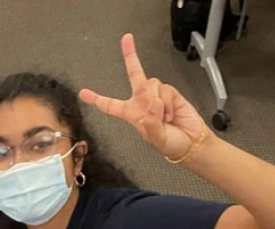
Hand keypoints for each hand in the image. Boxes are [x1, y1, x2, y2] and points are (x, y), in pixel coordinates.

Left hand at [79, 34, 207, 160]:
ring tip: (164, 118)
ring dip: (158, 103)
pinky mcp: (170, 92)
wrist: (190, 141)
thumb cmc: (170, 143)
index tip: (84, 93)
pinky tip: (171, 114)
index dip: (97, 99)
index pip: (111, 106)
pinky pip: (165, 89)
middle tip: (127, 39)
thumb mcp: (156, 138)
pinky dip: (168, 103)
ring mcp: (156, 95)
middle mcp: (142, 102)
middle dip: (131, 55)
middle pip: (134, 74)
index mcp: (131, 114)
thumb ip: (152, 122)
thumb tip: (154, 102)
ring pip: (152, 85)